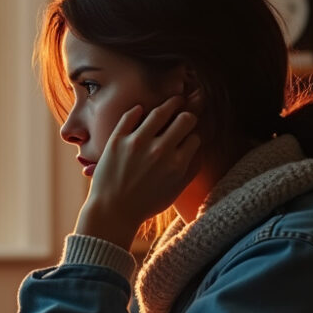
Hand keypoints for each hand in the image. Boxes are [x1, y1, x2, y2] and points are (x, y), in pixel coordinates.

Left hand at [77, 95, 201, 248]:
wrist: (113, 211)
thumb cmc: (145, 204)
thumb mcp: (174, 191)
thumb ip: (190, 170)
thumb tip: (199, 150)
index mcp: (176, 164)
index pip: (194, 137)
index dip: (193, 135)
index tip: (188, 135)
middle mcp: (159, 150)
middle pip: (184, 119)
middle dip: (187, 116)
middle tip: (185, 114)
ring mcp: (137, 143)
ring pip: (160, 111)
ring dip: (170, 103)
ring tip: (174, 101)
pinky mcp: (117, 140)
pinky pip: (130, 115)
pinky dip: (137, 110)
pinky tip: (141, 110)